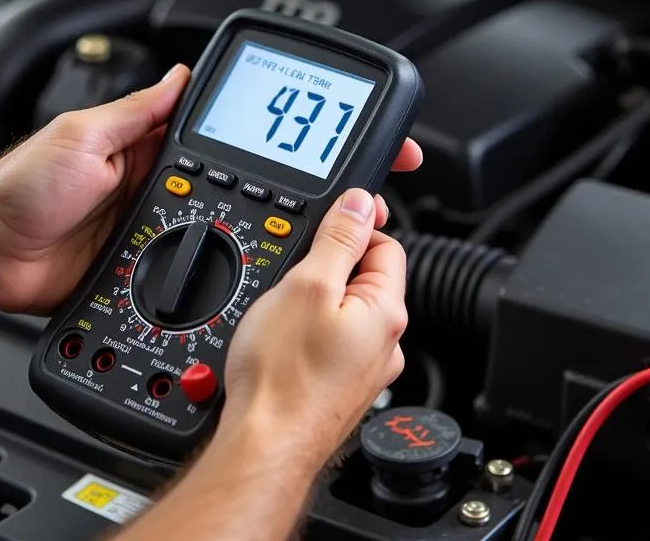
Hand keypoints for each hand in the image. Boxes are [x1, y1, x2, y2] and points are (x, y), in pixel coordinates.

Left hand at [0, 63, 191, 313]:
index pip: (183, 134)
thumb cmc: (19, 186)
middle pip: (192, 186)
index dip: (210, 135)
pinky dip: (167, 268)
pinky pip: (157, 267)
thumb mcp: (82, 135)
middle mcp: (131, 184)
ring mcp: (127, 226)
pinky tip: (173, 266)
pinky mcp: (121, 265)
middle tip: (205, 194)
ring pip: (182, 229)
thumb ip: (134, 111)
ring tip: (186, 230)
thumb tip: (179, 77)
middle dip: (207, 191)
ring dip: (188, 231)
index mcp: (126, 145)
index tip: (235, 139)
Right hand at [219, 182, 415, 467]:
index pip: (385, 244)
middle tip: (293, 274)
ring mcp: (363, 370)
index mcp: (386, 312)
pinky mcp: (340, 388)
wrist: (263, 447)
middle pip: (364, 277)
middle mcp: (385, 344)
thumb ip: (338, 238)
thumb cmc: (283, 377)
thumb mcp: (306, 284)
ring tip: (282, 312)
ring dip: (316, 301)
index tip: (327, 224)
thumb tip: (361, 202)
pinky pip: (331, 342)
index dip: (353, 227)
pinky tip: (282, 342)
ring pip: (344, 311)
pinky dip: (309, 333)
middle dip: (328, 267)